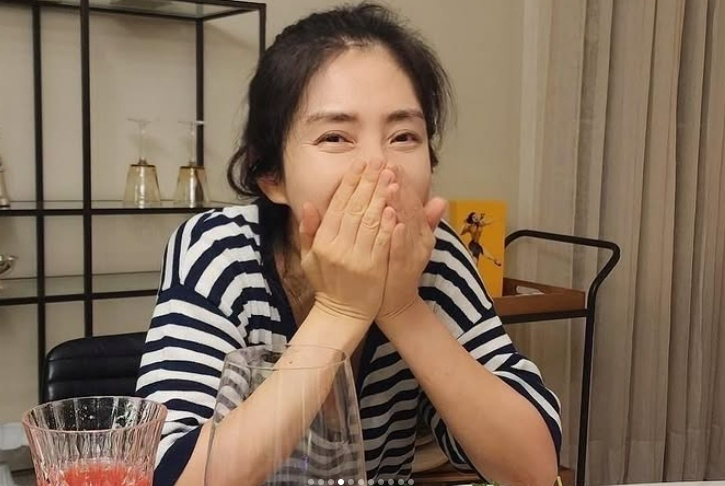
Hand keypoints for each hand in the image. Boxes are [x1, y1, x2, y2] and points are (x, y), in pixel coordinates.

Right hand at [299, 159, 396, 322]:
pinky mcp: (373, 269)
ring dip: (381, 196)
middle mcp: (337, 247)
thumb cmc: (326, 284)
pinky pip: (381, 242)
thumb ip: (308, 231)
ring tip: (390, 175)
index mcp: (322, 241)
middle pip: (355, 208)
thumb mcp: (308, 258)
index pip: (338, 205)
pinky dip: (387, 224)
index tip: (360, 164)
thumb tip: (308, 204)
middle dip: (368, 182)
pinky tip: (393, 206)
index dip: (350, 182)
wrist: (341, 315)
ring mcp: (355, 258)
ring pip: (370, 221)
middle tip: (379, 161)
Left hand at [377, 168, 446, 320]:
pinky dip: (398, 236)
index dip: (402, 181)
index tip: (390, 163)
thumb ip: (421, 220)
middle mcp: (420, 239)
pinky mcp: (404, 269)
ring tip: (391, 185)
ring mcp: (414, 253)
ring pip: (406, 225)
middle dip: (399, 186)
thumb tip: (441, 199)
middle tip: (388, 166)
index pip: (411, 200)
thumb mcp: (408, 240)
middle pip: (410, 208)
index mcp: (419, 230)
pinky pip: (401, 250)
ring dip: (400, 205)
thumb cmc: (395, 267)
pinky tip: (392, 222)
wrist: (396, 303)